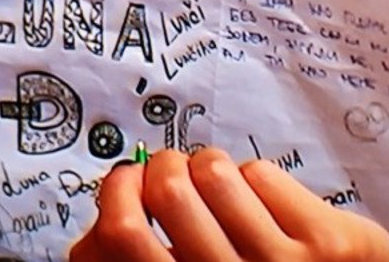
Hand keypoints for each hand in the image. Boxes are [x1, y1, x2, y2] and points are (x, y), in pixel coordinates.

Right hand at [70, 148, 388, 260]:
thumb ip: (134, 261)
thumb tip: (92, 237)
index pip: (123, 233)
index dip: (116, 189)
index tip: (126, 178)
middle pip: (168, 189)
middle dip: (164, 165)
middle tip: (173, 172)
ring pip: (214, 171)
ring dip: (207, 166)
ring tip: (216, 185)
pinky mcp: (326, 240)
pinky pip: (260, 173)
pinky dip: (250, 176)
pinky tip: (257, 201)